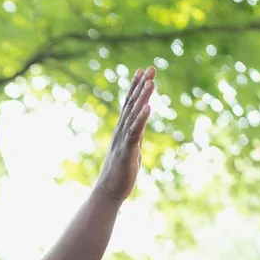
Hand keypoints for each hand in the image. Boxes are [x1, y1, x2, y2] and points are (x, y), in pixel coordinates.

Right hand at [95, 67, 154, 203]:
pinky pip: (135, 132)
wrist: (108, 192)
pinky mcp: (127, 150)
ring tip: (151, 82)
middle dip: (142, 86)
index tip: (142, 71)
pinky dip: (141, 119)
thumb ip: (134, 137)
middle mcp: (122, 131)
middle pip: (132, 104)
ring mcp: (123, 140)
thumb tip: (139, 130)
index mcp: (123, 130)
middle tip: (150, 68)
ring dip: (143, 98)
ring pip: (134, 115)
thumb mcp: (130, 150)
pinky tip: (148, 107)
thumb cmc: (119, 173)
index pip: (129, 104)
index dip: (136, 87)